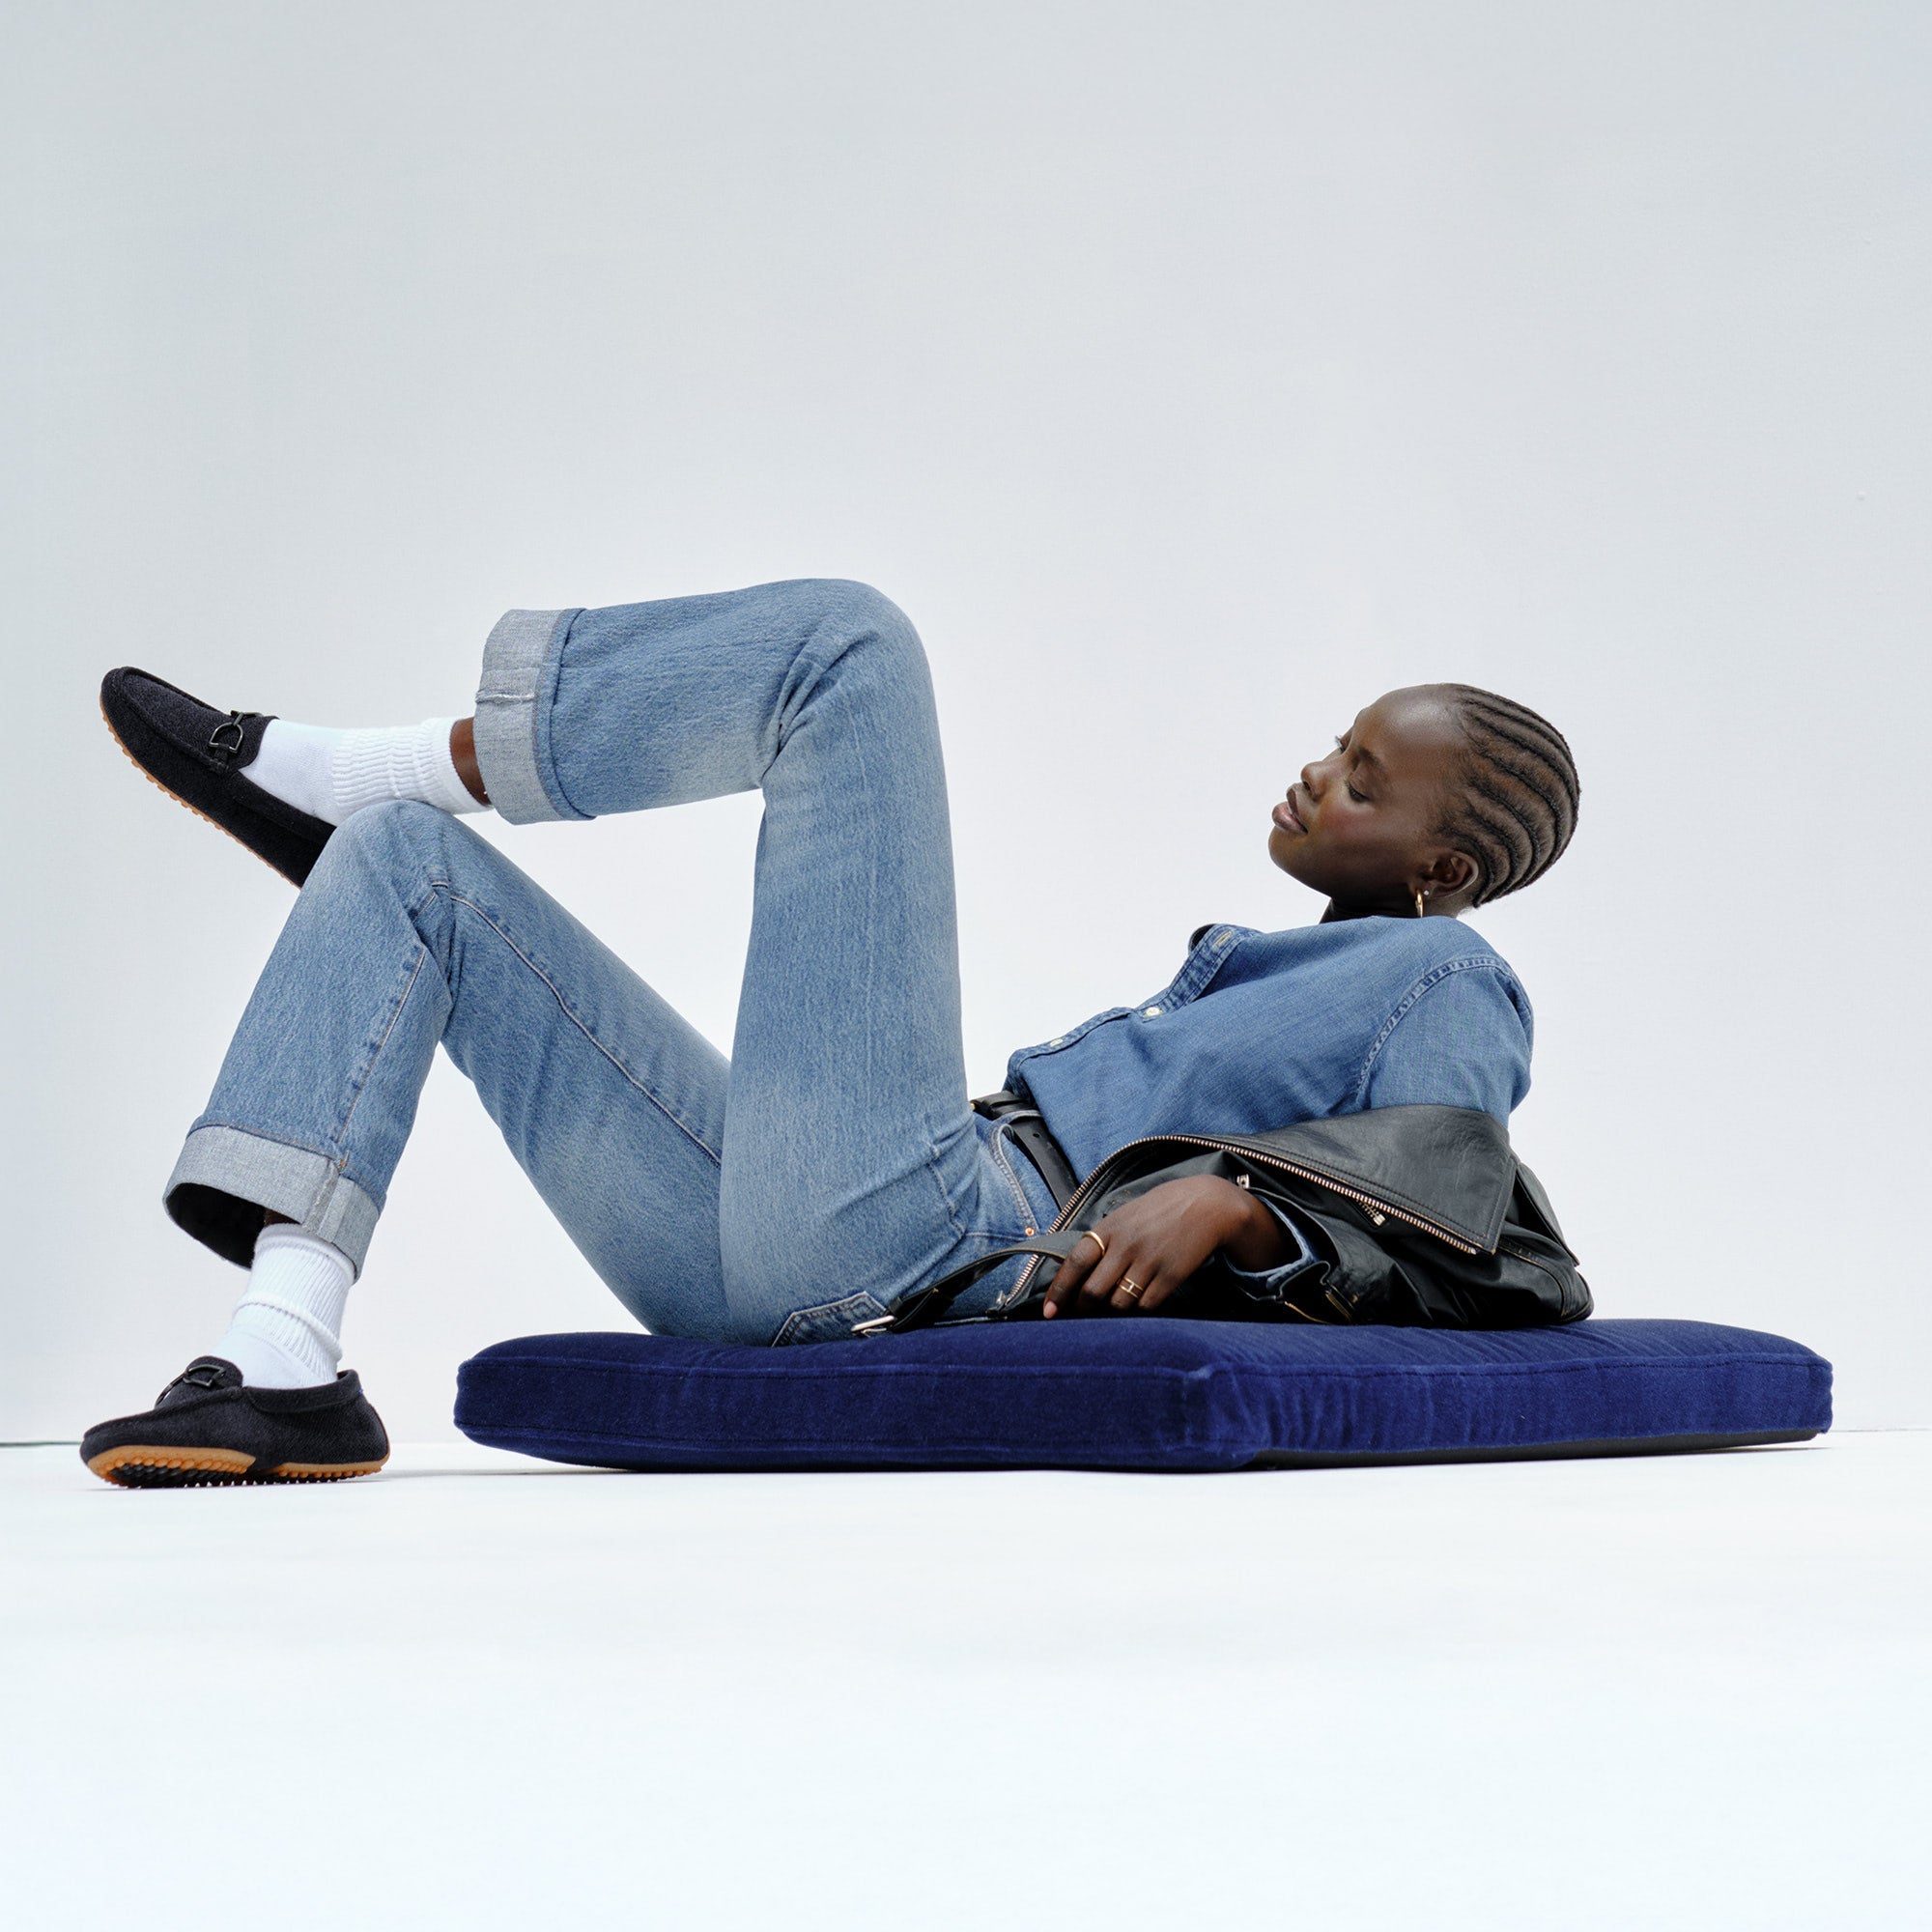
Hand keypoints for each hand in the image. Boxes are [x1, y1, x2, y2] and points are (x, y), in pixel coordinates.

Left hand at [1040, 1175, 1288, 1317]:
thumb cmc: (1160, 1210)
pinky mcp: (1171, 1276)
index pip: (1074, 1263)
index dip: (1059, 1291)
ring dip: (1113, 1310)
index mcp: (1109, 1228)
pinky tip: (1141, 1299)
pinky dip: (1139, 1309)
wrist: (1207, 1205)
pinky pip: (1146, 1305)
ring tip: (1116, 1303)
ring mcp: (1149, 1261)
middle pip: (1093, 1290)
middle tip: (1084, 1312)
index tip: (1049, 1312)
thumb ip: (1103, 1240)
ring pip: (1119, 1303)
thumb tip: (1076, 1272)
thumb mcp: (1125, 1216)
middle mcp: (1126, 1245)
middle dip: (1084, 1307)